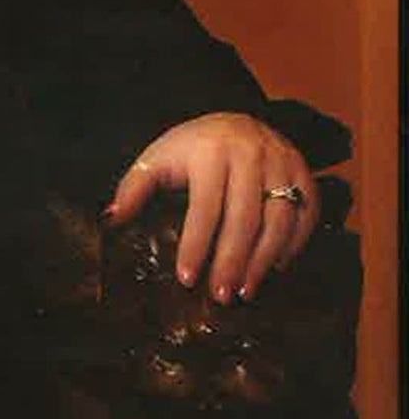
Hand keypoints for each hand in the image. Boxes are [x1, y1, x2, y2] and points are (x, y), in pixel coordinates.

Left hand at [105, 112, 316, 301]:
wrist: (235, 121)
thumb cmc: (191, 148)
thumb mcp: (156, 158)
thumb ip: (134, 188)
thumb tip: (112, 219)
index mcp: (211, 152)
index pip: (205, 207)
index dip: (196, 245)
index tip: (187, 278)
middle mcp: (251, 154)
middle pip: (244, 217)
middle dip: (232, 261)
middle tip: (220, 296)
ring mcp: (283, 162)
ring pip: (279, 219)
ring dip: (263, 260)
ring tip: (245, 290)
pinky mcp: (304, 172)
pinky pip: (306, 213)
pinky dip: (293, 244)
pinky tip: (276, 268)